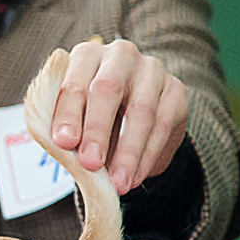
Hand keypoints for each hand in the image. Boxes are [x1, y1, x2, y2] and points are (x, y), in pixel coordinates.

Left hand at [49, 38, 187, 194]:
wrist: (130, 116)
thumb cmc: (89, 115)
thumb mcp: (72, 119)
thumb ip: (66, 129)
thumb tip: (63, 148)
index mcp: (85, 55)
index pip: (74, 81)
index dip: (67, 113)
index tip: (63, 143)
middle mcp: (119, 55)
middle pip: (108, 89)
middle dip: (97, 130)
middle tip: (90, 164)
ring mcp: (151, 70)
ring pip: (141, 110)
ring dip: (128, 152)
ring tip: (118, 183)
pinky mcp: (176, 90)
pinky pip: (163, 125)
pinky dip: (147, 156)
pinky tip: (135, 177)